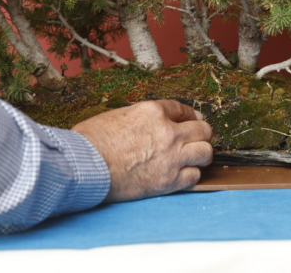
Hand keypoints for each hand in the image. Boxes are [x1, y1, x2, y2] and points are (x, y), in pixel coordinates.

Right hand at [72, 100, 212, 202]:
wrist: (85, 166)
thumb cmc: (92, 141)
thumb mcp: (116, 115)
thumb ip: (139, 118)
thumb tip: (145, 124)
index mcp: (152, 111)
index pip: (182, 110)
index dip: (190, 116)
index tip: (192, 121)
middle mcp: (167, 132)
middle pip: (202, 130)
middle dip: (201, 134)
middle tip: (198, 139)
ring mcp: (171, 157)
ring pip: (205, 152)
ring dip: (201, 154)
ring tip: (195, 158)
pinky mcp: (168, 181)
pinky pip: (195, 176)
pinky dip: (191, 174)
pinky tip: (183, 174)